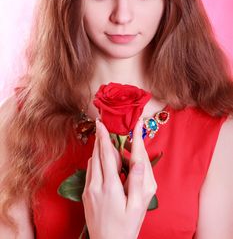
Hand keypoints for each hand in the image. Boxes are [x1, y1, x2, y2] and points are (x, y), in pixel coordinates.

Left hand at [82, 119, 156, 238]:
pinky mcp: (86, 195)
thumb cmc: (126, 228)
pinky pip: (89, 172)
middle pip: (96, 155)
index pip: (106, 155)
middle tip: (100, 124)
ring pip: (91, 162)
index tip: (101, 123)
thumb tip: (138, 161)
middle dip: (99, 138)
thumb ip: (137, 183)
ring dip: (97, 149)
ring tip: (103, 139)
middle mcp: (96, 185)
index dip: (104, 137)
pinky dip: (94, 161)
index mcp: (110, 187)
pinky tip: (100, 160)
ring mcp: (89, 190)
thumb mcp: (137, 207)